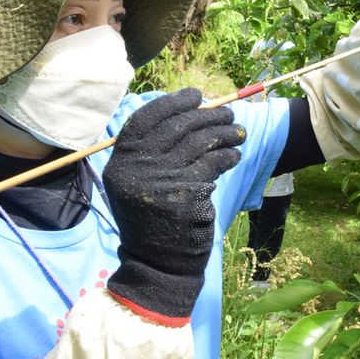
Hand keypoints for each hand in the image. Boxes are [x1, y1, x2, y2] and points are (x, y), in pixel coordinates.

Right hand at [103, 88, 245, 323]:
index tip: (197, 95)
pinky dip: (227, 155)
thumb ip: (155, 152)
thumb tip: (192, 112)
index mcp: (120, 162)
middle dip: (208, 115)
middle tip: (229, 114)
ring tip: (238, 132)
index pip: (144, 119)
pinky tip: (235, 154)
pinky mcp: (185, 194)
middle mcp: (135, 169)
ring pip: (198, 142)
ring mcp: (159, 182)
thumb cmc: (155, 217)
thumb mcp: (140, 182)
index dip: (172, 102)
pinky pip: (212, 163)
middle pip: (176, 126)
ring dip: (224, 133)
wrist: (158, 263)